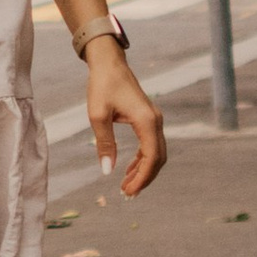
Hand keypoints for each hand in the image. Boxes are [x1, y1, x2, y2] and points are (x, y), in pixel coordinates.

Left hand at [85, 37, 166, 196]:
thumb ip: (104, 143)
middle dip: (145, 178)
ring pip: (156, 153)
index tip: (128, 191)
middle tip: (127, 193)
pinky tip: (130, 169)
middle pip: (158, 158)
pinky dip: (143, 159)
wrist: (108, 63)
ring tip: (127, 185)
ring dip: (144, 170)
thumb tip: (107, 170)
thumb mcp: (98, 115)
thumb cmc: (102, 85)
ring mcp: (154, 119)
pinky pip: (151, 144)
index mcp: (146, 121)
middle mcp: (156, 121)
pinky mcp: (149, 118)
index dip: (142, 177)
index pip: (151, 157)